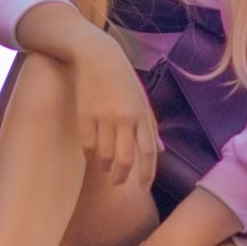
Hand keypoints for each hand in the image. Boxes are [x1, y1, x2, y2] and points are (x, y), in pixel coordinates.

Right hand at [69, 49, 157, 198]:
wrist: (97, 57)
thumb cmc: (123, 80)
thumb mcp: (142, 100)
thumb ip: (151, 127)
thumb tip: (161, 150)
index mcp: (142, 115)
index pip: (148, 152)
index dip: (147, 174)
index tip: (143, 188)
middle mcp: (125, 118)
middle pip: (126, 160)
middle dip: (123, 177)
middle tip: (118, 183)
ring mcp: (104, 118)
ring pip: (105, 156)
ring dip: (105, 167)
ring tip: (104, 168)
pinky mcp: (85, 116)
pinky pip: (88, 145)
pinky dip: (90, 154)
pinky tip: (91, 153)